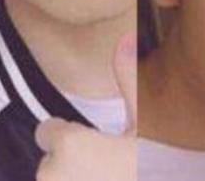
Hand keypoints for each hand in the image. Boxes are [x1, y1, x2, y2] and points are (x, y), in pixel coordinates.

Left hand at [34, 33, 136, 180]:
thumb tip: (124, 37)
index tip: (94, 142)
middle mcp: (52, 176)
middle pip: (49, 162)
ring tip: (105, 176)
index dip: (70, 136)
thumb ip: (128, 82)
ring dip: (71, 180)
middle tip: (104, 168)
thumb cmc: (157, 167)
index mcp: (71, 147)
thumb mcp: (147, 125)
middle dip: (69, 164)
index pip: (48, 132)